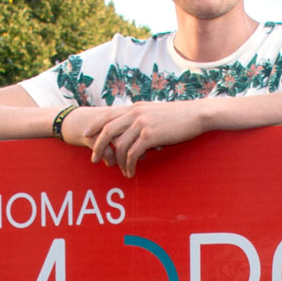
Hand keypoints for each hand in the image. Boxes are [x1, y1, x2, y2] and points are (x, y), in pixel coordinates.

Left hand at [88, 101, 206, 176]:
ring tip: (123, 172)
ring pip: (120, 146)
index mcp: (135, 108)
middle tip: (94, 159)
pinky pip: (133, 154)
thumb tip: (135, 136)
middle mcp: (135, 114)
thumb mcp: (156, 114)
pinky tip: (131, 172)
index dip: (95, 124)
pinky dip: (129, 165)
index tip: (86, 134)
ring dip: (118, 162)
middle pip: (108, 130)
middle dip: (98, 146)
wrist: (196, 115)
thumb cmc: (178, 117)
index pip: (108, 114)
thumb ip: (142, 121)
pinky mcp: (150, 136)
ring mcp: (142, 124)